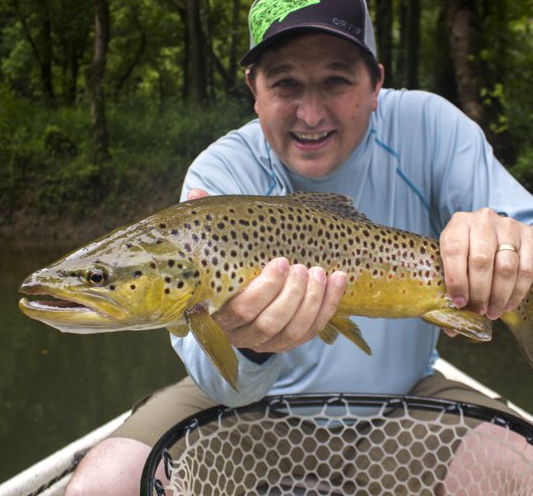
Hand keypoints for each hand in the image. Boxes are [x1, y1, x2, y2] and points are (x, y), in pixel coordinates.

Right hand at [185, 188, 347, 353]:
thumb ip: (207, 224)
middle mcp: (243, 334)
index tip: (281, 261)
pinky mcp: (292, 340)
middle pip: (269, 323)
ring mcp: (269, 340)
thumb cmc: (232, 263)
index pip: (241, 310)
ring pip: (294, 330)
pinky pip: (314, 329)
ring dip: (312, 300)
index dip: (264, 289)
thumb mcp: (219, 246)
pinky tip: (337, 279)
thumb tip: (195, 192)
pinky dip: (329, 305)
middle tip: (301, 266)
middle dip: (291, 294)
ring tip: (319, 272)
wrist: (247, 289)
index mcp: (220, 313)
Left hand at [439, 208, 532, 318]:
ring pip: (505, 266)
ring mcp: (508, 225)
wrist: (497, 233)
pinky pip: (527, 267)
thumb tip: (452, 329)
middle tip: (478, 311)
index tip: (460, 303)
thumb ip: (450, 290)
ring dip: (499, 295)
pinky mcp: (530, 234)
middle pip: (481, 260)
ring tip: (493, 312)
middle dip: (479, 292)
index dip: (456, 280)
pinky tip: (508, 304)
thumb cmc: (468, 253)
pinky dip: (518, 291)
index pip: (454, 251)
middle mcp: (483, 219)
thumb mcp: (454, 263)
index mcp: (457, 223)